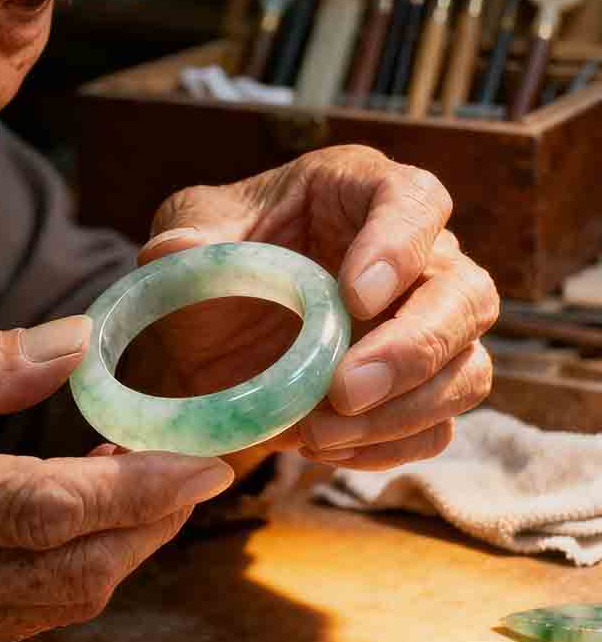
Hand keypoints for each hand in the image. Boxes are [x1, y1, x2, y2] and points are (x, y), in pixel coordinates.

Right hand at [0, 317, 231, 641]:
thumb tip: (77, 345)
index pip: (49, 507)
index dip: (142, 485)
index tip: (204, 455)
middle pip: (78, 566)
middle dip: (158, 516)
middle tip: (196, 462)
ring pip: (68, 599)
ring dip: (129, 543)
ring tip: (153, 483)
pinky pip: (35, 616)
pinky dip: (82, 568)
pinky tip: (90, 521)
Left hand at [135, 145, 498, 470]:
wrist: (208, 328)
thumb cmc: (211, 258)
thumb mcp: (188, 231)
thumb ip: (186, 235)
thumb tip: (174, 250)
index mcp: (361, 192)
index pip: (415, 201)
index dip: (400, 247)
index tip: (355, 297)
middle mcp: (414, 257)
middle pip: (466, 294)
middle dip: (414, 348)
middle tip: (343, 388)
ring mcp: (423, 328)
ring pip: (467, 368)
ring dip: (404, 410)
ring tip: (319, 433)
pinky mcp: (414, 390)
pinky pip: (436, 426)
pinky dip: (388, 447)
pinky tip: (326, 448)